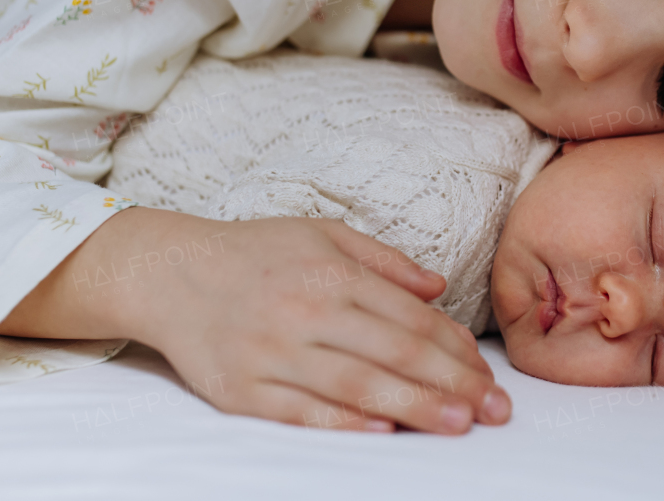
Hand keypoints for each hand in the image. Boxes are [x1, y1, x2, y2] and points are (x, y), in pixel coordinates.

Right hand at [129, 211, 509, 433]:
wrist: (169, 273)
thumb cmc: (255, 252)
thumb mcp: (322, 234)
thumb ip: (383, 261)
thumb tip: (438, 289)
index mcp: (330, 272)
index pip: (408, 317)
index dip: (453, 348)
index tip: (485, 372)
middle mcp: (305, 311)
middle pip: (393, 353)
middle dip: (451, 383)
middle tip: (494, 410)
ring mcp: (272, 353)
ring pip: (356, 386)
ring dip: (414, 407)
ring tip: (458, 424)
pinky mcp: (241, 390)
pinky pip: (302, 412)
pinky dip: (345, 422)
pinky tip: (386, 430)